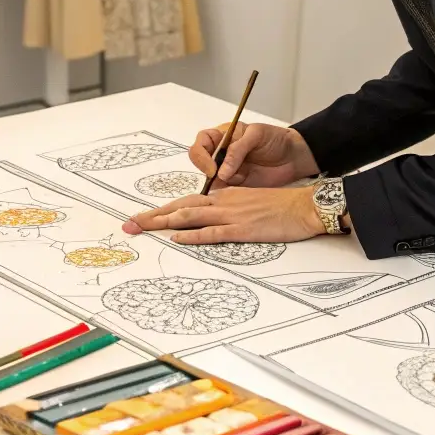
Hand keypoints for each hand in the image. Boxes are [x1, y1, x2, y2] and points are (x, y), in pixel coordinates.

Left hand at [121, 185, 323, 244]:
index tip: (144, 217)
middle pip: (181, 206)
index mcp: (225, 196)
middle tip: (130, 223)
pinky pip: (213, 232)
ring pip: (190, 215)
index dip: (163, 209)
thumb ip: (230, 210)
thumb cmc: (281, 207)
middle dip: (153, 215)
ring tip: (143, 227)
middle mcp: (223, 202)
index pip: (187, 201)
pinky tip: (178, 238)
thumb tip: (211, 221)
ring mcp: (232, 215)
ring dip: (164, 222)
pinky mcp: (242, 229)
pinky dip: (193, 235)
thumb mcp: (250, 204)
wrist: (304, 206)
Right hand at [190, 121, 318, 188]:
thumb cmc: (275, 139)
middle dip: (206, 172)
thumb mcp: (256, 135)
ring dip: (215, 186)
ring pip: (210, 180)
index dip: (201, 155)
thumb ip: (237, 150)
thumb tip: (221, 172)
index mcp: (223, 136)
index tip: (211, 168)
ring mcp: (228, 171)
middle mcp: (221, 154)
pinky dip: (224, 197)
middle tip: (221, 179)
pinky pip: (223, 193)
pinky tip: (232, 198)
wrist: (294, 157)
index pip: (201, 143)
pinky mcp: (236, 186)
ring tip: (231, 189)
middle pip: (201, 163)